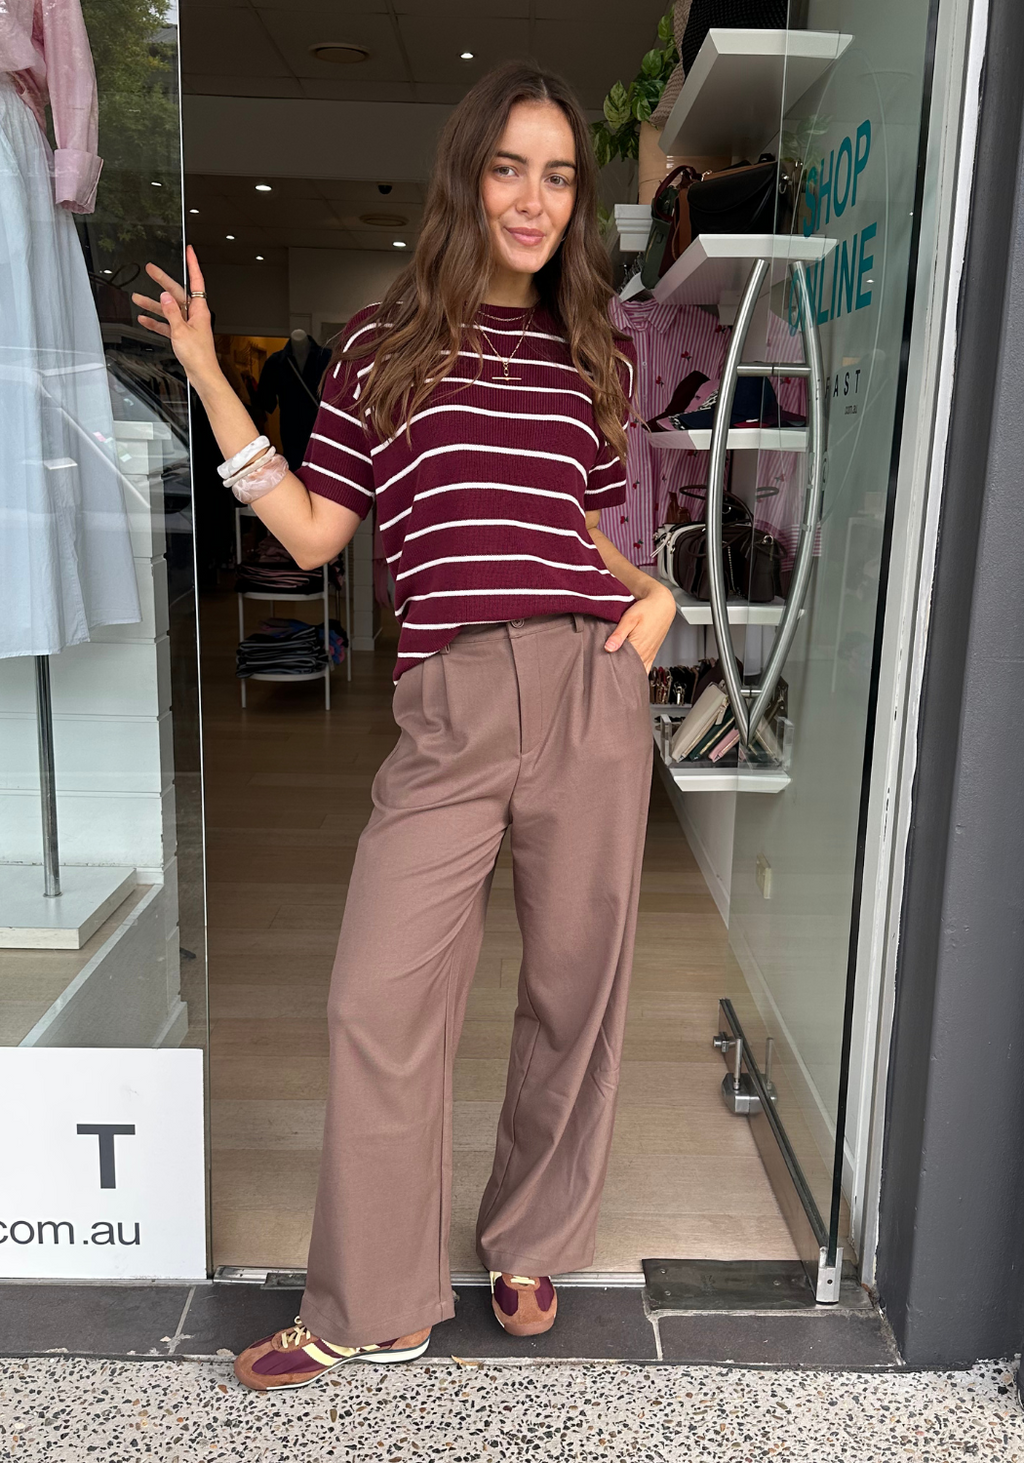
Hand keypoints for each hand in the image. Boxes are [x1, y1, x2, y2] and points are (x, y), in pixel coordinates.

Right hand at [132, 245, 221, 394]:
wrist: (202, 375)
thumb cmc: (198, 356)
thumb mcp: (181, 331)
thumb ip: (172, 312)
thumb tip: (164, 296)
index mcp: (199, 310)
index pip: (197, 281)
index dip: (193, 265)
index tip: (190, 251)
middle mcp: (194, 315)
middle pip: (177, 293)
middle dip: (163, 281)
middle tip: (150, 269)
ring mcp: (187, 324)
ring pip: (168, 309)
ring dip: (153, 304)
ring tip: (137, 297)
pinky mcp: (182, 335)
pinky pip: (167, 324)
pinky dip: (156, 322)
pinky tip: (144, 319)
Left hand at [604, 580, 675, 672]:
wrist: (662, 604)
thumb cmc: (646, 609)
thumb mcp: (629, 619)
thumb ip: (619, 635)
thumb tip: (608, 648)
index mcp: (638, 647)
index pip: (622, 665)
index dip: (611, 669)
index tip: (602, 670)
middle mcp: (645, 654)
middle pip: (629, 670)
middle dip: (618, 673)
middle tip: (607, 674)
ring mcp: (649, 655)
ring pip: (637, 670)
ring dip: (628, 672)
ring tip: (616, 674)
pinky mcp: (652, 653)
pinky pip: (645, 668)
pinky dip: (638, 672)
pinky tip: (631, 673)